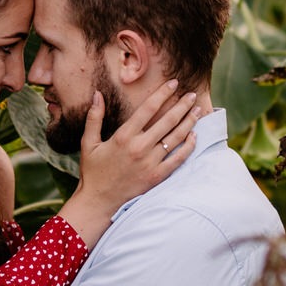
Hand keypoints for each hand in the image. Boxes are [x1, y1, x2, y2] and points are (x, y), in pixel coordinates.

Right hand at [56, 81, 200, 247]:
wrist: (98, 202)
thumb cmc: (93, 172)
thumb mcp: (88, 143)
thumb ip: (94, 117)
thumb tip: (97, 94)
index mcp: (123, 136)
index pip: (148, 109)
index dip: (163, 94)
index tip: (174, 83)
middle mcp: (139, 147)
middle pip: (167, 121)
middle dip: (182, 105)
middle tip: (192, 95)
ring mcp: (150, 163)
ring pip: (175, 138)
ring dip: (189, 123)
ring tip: (198, 111)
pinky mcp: (157, 177)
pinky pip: (178, 159)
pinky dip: (188, 147)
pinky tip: (194, 137)